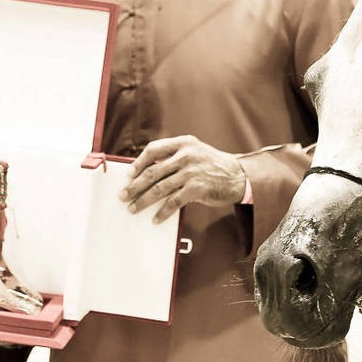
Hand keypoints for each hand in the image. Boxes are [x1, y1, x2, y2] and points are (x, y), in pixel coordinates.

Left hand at [119, 135, 246, 222]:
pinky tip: (155, 219)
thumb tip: (147, 172)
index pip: (153, 149)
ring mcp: (191, 172)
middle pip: (152, 171)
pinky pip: (173, 202)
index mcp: (183, 143)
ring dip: (143, 201)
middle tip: (123, 195)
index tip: (129, 174)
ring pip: (159, 188)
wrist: (238, 176)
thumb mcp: (195, 152)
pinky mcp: (197, 189)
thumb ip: (175, 157)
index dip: (138, 162)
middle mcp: (186, 155)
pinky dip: (162, 212)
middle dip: (134, 186)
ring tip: (133, 208)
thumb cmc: (213, 165)